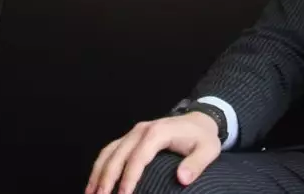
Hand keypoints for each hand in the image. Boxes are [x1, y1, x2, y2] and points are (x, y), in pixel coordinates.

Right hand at [86, 111, 220, 193]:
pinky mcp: (130, 137)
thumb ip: (197, 163)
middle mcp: (141, 130)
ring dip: (97, 174)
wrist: (199, 121)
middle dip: (107, 180)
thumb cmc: (203, 138)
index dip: (129, 178)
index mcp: (158, 132)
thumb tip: (182, 179)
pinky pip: (109, 151)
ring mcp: (133, 133)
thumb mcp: (209, 150)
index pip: (138, 157)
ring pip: (108, 152)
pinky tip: (95, 183)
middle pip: (117, 155)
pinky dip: (100, 167)